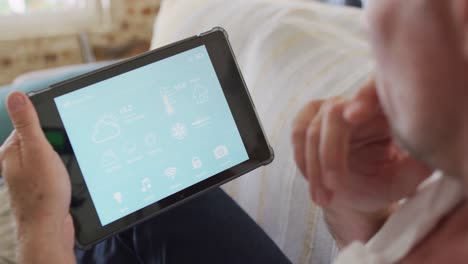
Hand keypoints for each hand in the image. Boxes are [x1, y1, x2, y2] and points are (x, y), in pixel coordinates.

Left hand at [0, 92, 74, 262]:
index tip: (62, 137)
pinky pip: (55, 170)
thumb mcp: (38, 152)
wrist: (48, 229)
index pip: (30, 124)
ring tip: (64, 171)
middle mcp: (18, 162)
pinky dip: (64, 171)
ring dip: (63, 159)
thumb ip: (28, 124)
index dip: (50, 127)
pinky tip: (67, 180)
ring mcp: (30, 175)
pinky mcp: (41, 186)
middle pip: (43, 139)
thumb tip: (16, 96)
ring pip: (52, 155)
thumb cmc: (43, 194)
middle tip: (63, 158)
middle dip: (59, 145)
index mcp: (12, 150)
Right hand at [292, 80, 432, 244]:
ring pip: (313, 128)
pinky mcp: (309, 116)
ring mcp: (330, 107)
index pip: (376, 89)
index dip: (364, 97)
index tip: (355, 114)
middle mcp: (356, 101)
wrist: (354, 190)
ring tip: (323, 198)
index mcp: (386, 109)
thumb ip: (416, 167)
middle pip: (335, 113)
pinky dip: (302, 159)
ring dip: (314, 166)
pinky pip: (298, 132)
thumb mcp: (403, 180)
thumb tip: (425, 151)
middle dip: (330, 152)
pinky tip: (313, 182)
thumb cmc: (382, 182)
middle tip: (333, 184)